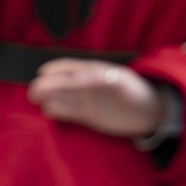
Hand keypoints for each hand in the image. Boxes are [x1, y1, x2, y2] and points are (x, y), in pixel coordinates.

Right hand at [28, 59, 165, 137]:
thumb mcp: (122, 82)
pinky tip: (47, 111)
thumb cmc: (137, 92)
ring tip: (33, 99)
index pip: (69, 68)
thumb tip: (80, 75)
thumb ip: (102, 78)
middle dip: (46, 85)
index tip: (43, 73)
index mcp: (92, 72)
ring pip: (62, 98)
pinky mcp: (89, 117)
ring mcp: (87, 101)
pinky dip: (57, 112)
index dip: (55, 69)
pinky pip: (69, 113)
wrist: (152, 113)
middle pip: (62, 84)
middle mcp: (86, 86)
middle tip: (33, 91)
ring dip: (48, 97)